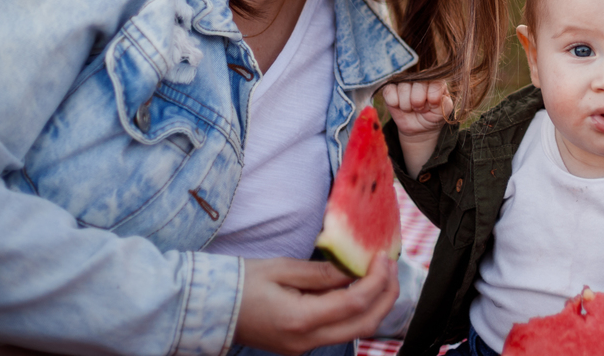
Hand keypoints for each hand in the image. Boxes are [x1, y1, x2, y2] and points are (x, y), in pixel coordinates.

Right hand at [234, 252, 399, 355]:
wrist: (211, 308)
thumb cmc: (242, 283)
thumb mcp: (283, 268)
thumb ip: (323, 272)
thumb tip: (356, 267)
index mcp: (300, 320)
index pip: (354, 304)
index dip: (376, 280)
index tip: (382, 257)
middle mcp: (305, 341)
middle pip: (364, 324)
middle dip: (386, 295)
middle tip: (391, 266)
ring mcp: (304, 347)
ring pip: (355, 330)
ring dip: (375, 303)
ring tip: (381, 273)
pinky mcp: (302, 344)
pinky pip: (339, 329)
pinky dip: (356, 309)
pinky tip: (358, 286)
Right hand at [381, 81, 452, 137]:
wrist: (419, 127)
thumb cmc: (433, 115)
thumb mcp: (443, 112)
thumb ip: (445, 104)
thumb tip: (436, 97)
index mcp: (435, 79)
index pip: (434, 83)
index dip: (432, 99)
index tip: (432, 106)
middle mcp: (419, 77)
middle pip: (417, 84)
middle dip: (419, 103)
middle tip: (420, 108)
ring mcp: (404, 81)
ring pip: (403, 88)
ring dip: (407, 105)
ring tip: (411, 108)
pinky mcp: (390, 89)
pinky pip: (389, 92)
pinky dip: (395, 103)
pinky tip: (399, 106)